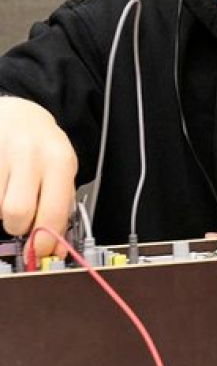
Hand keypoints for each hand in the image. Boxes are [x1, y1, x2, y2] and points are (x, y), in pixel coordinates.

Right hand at [0, 97, 76, 258]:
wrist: (18, 113)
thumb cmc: (42, 148)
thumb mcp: (62, 171)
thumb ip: (59, 208)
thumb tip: (52, 249)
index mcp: (60, 161)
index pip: (53, 212)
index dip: (44, 240)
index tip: (39, 252)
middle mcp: (30, 154)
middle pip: (17, 213)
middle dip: (18, 225)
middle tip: (20, 218)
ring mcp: (0, 152)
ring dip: (0, 211)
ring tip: (9, 194)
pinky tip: (0, 185)